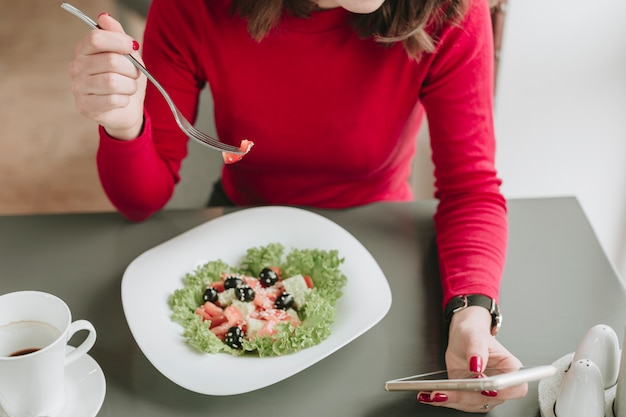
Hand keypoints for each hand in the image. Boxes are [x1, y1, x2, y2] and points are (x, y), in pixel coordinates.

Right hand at [68, 13, 145, 139]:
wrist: (127, 110)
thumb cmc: (126, 79)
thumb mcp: (127, 55)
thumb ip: (117, 35)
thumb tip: (104, 17)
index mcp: (83, 50)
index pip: (96, 38)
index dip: (119, 41)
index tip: (132, 47)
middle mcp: (76, 67)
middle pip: (109, 61)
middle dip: (131, 69)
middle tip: (134, 75)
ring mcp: (78, 88)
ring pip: (112, 82)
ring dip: (129, 86)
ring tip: (129, 88)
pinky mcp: (84, 107)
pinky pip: (112, 100)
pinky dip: (124, 100)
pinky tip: (121, 101)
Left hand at [418, 306, 526, 412]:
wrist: (462, 337)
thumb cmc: (473, 334)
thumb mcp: (474, 336)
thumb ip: (477, 350)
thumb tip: (476, 365)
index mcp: (510, 368)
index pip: (516, 387)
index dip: (503, 392)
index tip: (485, 389)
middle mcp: (500, 384)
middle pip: (489, 399)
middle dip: (466, 397)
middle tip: (447, 392)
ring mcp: (485, 392)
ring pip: (472, 404)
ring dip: (452, 401)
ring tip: (435, 394)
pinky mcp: (470, 395)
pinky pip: (460, 403)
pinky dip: (445, 400)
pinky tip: (432, 395)